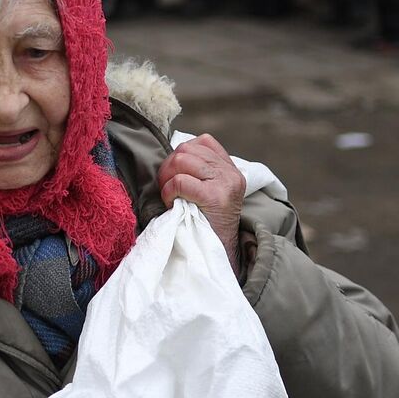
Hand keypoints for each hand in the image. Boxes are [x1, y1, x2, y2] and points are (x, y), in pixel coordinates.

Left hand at [157, 134, 247, 276]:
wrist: (219, 255)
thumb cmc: (205, 225)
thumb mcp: (209, 193)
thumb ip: (199, 173)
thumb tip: (171, 157)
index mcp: (231, 169)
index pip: (203, 141)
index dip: (182, 154)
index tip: (176, 175)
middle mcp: (231, 173)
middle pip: (187, 149)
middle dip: (169, 166)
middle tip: (168, 188)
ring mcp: (225, 183)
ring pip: (181, 159)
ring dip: (167, 178)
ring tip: (170, 195)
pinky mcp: (215, 197)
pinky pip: (180, 181)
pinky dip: (169, 191)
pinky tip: (172, 204)